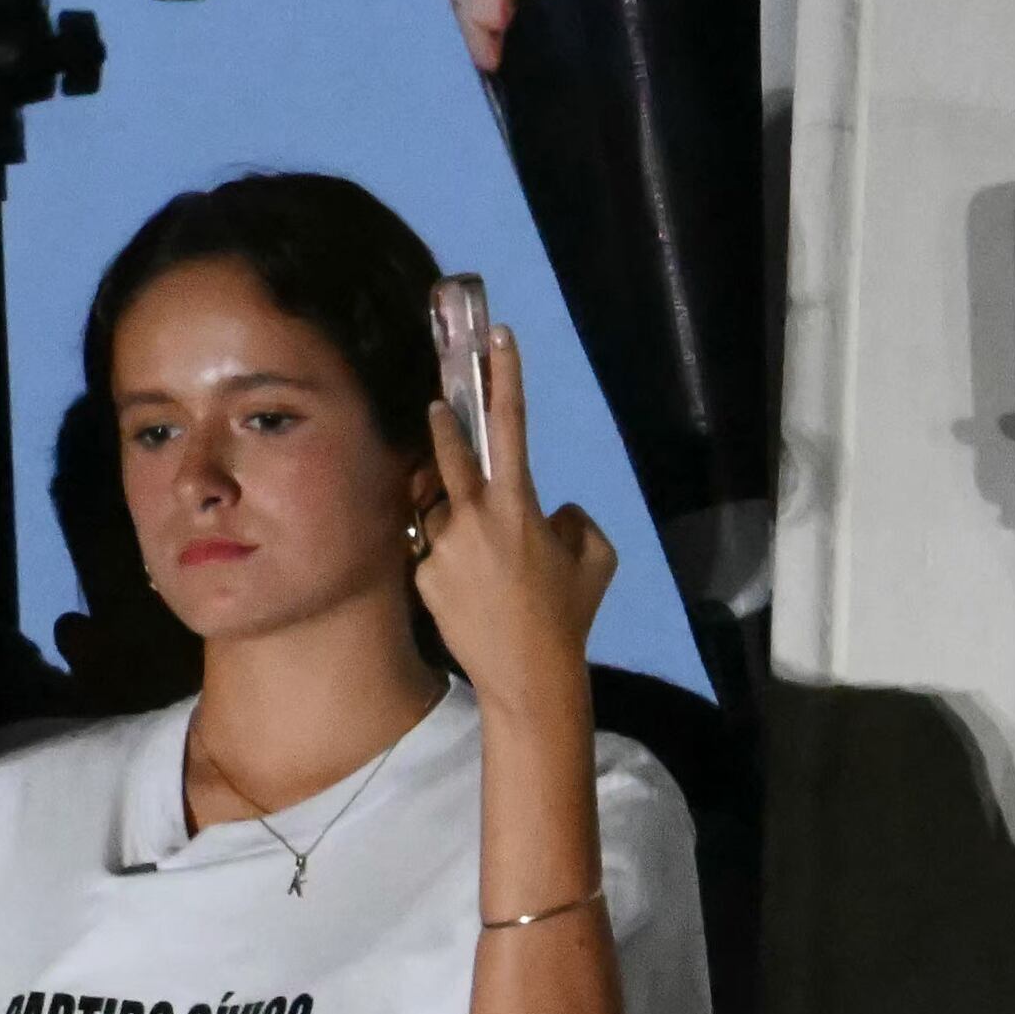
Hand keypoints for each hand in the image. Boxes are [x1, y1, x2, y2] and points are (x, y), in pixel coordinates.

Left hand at [413, 317, 614, 704]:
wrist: (526, 674)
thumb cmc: (568, 612)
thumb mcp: (594, 557)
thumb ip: (573, 520)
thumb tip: (550, 511)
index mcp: (518, 505)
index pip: (510, 425)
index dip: (504, 377)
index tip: (497, 339)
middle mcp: (472, 517)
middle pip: (449, 453)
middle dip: (443, 424)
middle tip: (435, 405)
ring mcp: (441, 545)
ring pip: (443, 514)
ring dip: (460, 525)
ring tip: (489, 569)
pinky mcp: (420, 573)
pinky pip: (434, 552)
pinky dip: (452, 563)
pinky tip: (475, 596)